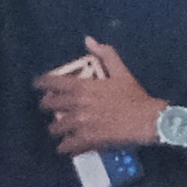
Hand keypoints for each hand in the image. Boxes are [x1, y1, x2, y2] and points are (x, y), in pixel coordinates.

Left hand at [40, 42, 171, 153]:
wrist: (148, 119)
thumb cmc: (134, 95)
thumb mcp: (122, 72)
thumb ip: (105, 55)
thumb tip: (88, 40)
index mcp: (82, 87)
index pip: (52, 83)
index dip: (42, 83)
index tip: (38, 85)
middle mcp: (76, 105)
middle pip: (48, 106)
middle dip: (47, 106)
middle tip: (52, 108)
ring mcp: (79, 124)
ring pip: (54, 128)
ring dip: (57, 128)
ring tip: (63, 129)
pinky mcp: (84, 140)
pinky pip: (65, 146)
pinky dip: (66, 146)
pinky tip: (70, 145)